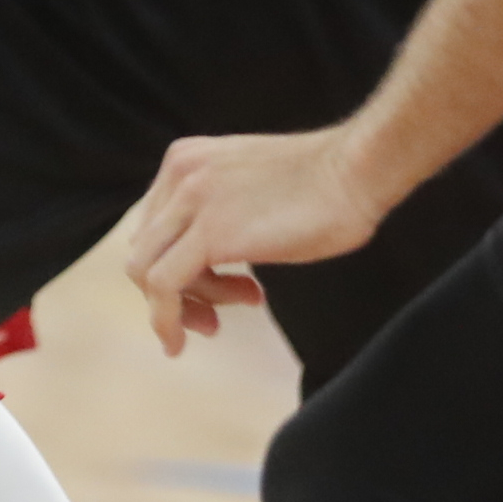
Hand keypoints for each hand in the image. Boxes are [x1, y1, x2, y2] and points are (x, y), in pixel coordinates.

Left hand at [120, 127, 384, 356]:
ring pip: (148, 273)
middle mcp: (179, 174)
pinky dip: (166, 321)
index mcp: (186, 160)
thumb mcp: (249, 189)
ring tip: (234, 314)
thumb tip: (200, 259)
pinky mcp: (209, 232)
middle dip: (173, 295)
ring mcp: (190, 200)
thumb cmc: (324, 187)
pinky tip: (183, 341)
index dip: (172, 269)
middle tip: (212, 321)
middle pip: (145, 252)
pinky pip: (163, 287)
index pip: (152, 229)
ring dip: (182, 308)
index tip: (210, 293)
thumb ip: (218, 211)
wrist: (356, 172)